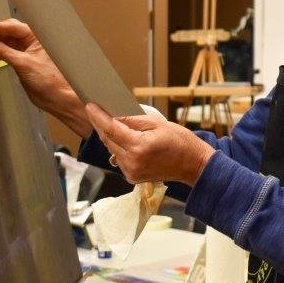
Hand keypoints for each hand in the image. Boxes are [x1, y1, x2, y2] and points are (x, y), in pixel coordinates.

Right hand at [0, 20, 86, 135]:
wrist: (56, 97)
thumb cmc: (47, 79)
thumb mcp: (22, 63)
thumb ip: (3, 51)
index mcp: (37, 36)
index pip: (13, 26)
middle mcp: (33, 40)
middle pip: (10, 31)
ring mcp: (29, 50)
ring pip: (9, 41)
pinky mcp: (25, 60)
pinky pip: (10, 51)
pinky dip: (0, 51)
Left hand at [87, 103, 213, 185]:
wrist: (193, 165)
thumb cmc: (180, 142)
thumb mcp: (158, 124)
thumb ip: (133, 120)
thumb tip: (114, 115)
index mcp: (139, 147)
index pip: (111, 129)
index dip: (98, 116)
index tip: (90, 105)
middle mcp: (132, 162)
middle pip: (108, 140)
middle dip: (100, 124)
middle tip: (95, 110)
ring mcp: (131, 172)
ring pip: (112, 149)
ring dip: (108, 136)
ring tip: (105, 121)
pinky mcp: (132, 177)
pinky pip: (119, 158)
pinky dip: (117, 147)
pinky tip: (119, 137)